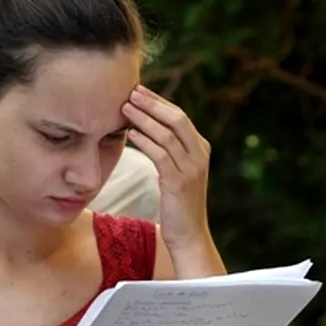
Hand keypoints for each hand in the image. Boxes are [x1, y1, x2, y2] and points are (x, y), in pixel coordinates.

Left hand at [123, 85, 210, 256]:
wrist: (189, 236)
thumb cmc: (177, 204)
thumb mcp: (177, 172)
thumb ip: (168, 150)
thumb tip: (144, 127)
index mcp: (201, 148)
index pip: (179, 116)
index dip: (158, 101)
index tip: (138, 90)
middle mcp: (200, 155)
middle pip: (176, 118)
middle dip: (152, 103)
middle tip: (131, 91)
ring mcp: (192, 168)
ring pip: (167, 134)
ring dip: (144, 119)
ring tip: (125, 108)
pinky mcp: (179, 183)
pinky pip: (160, 155)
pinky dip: (145, 141)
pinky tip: (130, 134)